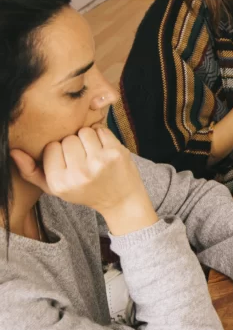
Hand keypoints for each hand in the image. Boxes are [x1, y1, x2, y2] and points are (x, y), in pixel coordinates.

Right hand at [9, 127, 155, 231]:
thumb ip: (31, 172)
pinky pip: (101, 130)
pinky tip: (104, 149)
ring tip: (92, 152)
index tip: (67, 161)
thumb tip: (14, 152)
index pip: (51, 148)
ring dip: (87, 138)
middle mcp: (79, 173)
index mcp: (61, 183)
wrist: (121, 199)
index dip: (59, 151)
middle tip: (82, 157)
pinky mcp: (116, 153)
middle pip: (67, 139)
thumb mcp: (55, 188)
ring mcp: (99, 162)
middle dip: (73, 144)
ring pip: (84, 132)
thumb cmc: (86, 191)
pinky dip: (102, 135)